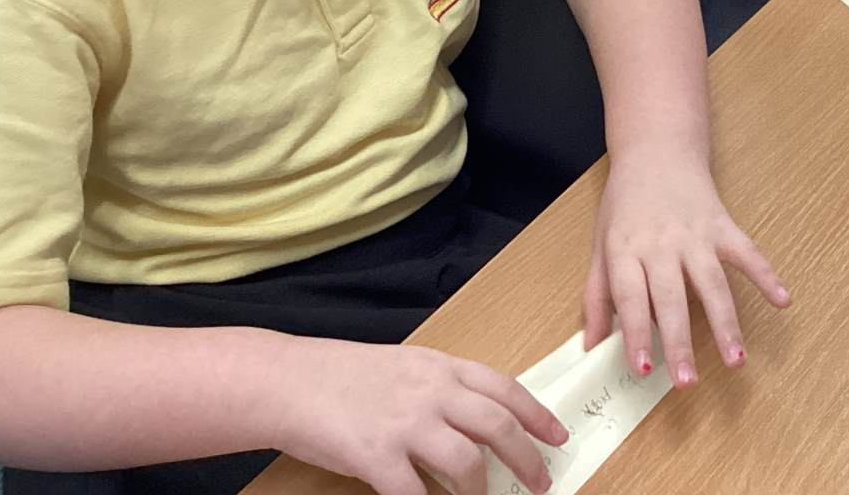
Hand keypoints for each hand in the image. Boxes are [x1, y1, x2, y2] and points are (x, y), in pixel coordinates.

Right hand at [272, 336, 567, 494]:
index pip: (505, 389)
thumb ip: (442, 388)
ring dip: (481, 490)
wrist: (290, 380)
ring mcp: (404, 424)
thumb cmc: (344, 374)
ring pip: (466, 462)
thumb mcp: (405, 367)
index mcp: (441, 367)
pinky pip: (415, 493)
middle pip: (498, 426)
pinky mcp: (375, 456)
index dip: (538, 415)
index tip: (558, 437)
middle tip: (540, 482)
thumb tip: (480, 420)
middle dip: (526, 458)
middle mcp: (431, 391)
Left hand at [583, 156, 789, 389]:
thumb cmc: (625, 204)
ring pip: (712, 284)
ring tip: (736, 360)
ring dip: (725, 324)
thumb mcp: (600, 245)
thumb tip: (590, 346)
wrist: (657, 151)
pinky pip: (746, 252)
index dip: (636, 333)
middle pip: (672, 298)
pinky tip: (782, 300)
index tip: (644, 368)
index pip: (631, 298)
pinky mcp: (722, 225)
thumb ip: (596, 297)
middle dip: (680, 342)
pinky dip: (766, 275)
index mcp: (627, 250)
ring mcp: (695, 234)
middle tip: (687, 381)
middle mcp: (661, 244)